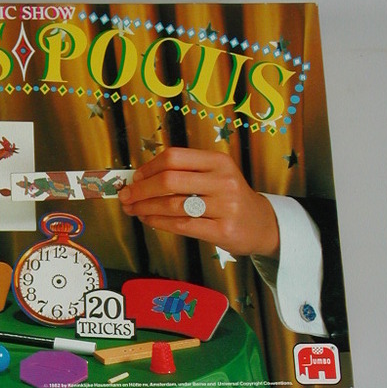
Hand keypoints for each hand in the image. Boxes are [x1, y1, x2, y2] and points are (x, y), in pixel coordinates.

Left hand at [118, 148, 279, 258]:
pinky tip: (148, 220)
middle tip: (126, 197)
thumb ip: (185, 173)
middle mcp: (223, 180)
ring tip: (133, 210)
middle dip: (141, 189)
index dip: (149, 168)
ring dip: (146, 207)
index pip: (175, 157)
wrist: (260, 224)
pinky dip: (159, 222)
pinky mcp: (222, 230)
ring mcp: (224, 206)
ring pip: (173, 204)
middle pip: (170, 180)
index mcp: (218, 161)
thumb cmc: (229, 199)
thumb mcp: (214, 176)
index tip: (134, 178)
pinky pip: (182, 225)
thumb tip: (141, 178)